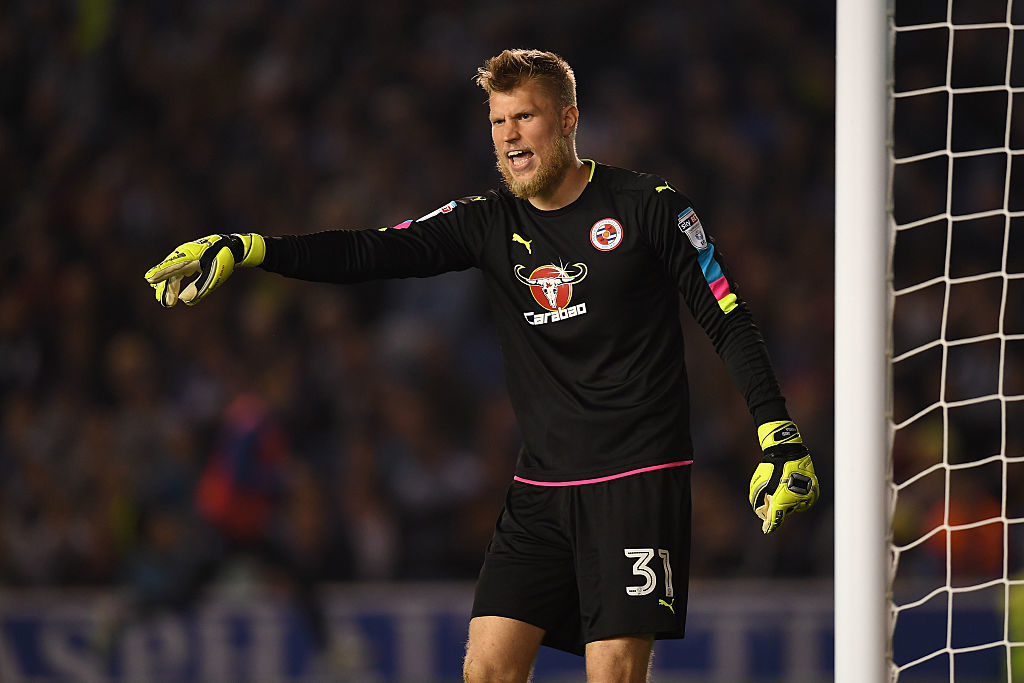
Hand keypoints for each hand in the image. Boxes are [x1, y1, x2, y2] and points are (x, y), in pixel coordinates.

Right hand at [144, 233, 264, 306]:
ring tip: (167, 302)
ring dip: (169, 288)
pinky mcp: (186, 261)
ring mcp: (184, 257)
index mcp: (192, 255)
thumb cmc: (224, 260)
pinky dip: (173, 283)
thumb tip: (185, 300)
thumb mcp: (215, 276)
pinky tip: (170, 294)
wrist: (230, 247)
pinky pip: (176, 273)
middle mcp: (184, 254)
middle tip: (166, 303)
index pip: (173, 266)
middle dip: (166, 287)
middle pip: (170, 272)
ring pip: (172, 273)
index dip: (161, 273)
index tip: (150, 279)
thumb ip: (201, 288)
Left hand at [748, 421, 819, 533]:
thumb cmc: (771, 468)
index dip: (770, 526)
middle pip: (785, 511)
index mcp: (782, 500)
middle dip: (778, 507)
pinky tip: (791, 488)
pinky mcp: (814, 492)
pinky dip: (797, 498)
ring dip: (789, 502)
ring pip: (796, 506)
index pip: (775, 519)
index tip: (766, 530)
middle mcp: (797, 501)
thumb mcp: (759, 484)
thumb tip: (761, 511)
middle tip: (772, 496)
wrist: (788, 452)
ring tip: (782, 487)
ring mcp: (807, 497)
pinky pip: (804, 501)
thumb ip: (758, 499)